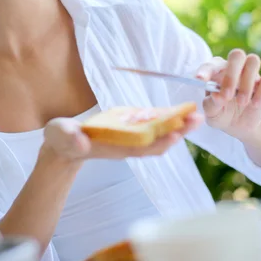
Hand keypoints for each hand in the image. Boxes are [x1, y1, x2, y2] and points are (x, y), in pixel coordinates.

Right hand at [42, 111, 202, 162]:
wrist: (64, 146)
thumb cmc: (62, 140)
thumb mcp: (62, 137)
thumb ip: (71, 139)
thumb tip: (81, 143)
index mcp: (114, 147)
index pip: (141, 147)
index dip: (159, 141)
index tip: (176, 133)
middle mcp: (126, 146)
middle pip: (157, 141)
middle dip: (178, 132)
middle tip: (198, 118)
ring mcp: (129, 139)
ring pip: (158, 135)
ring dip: (178, 126)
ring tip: (195, 113)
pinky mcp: (129, 131)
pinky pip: (152, 128)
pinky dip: (167, 120)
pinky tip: (179, 112)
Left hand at [196, 49, 260, 140]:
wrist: (238, 126)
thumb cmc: (220, 114)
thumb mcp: (211, 113)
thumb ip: (211, 104)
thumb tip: (217, 95)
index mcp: (215, 72)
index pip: (210, 65)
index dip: (205, 70)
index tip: (201, 80)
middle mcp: (233, 68)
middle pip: (236, 55)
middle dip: (231, 74)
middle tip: (227, 95)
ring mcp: (249, 73)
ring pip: (253, 61)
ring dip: (247, 83)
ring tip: (241, 102)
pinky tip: (254, 104)